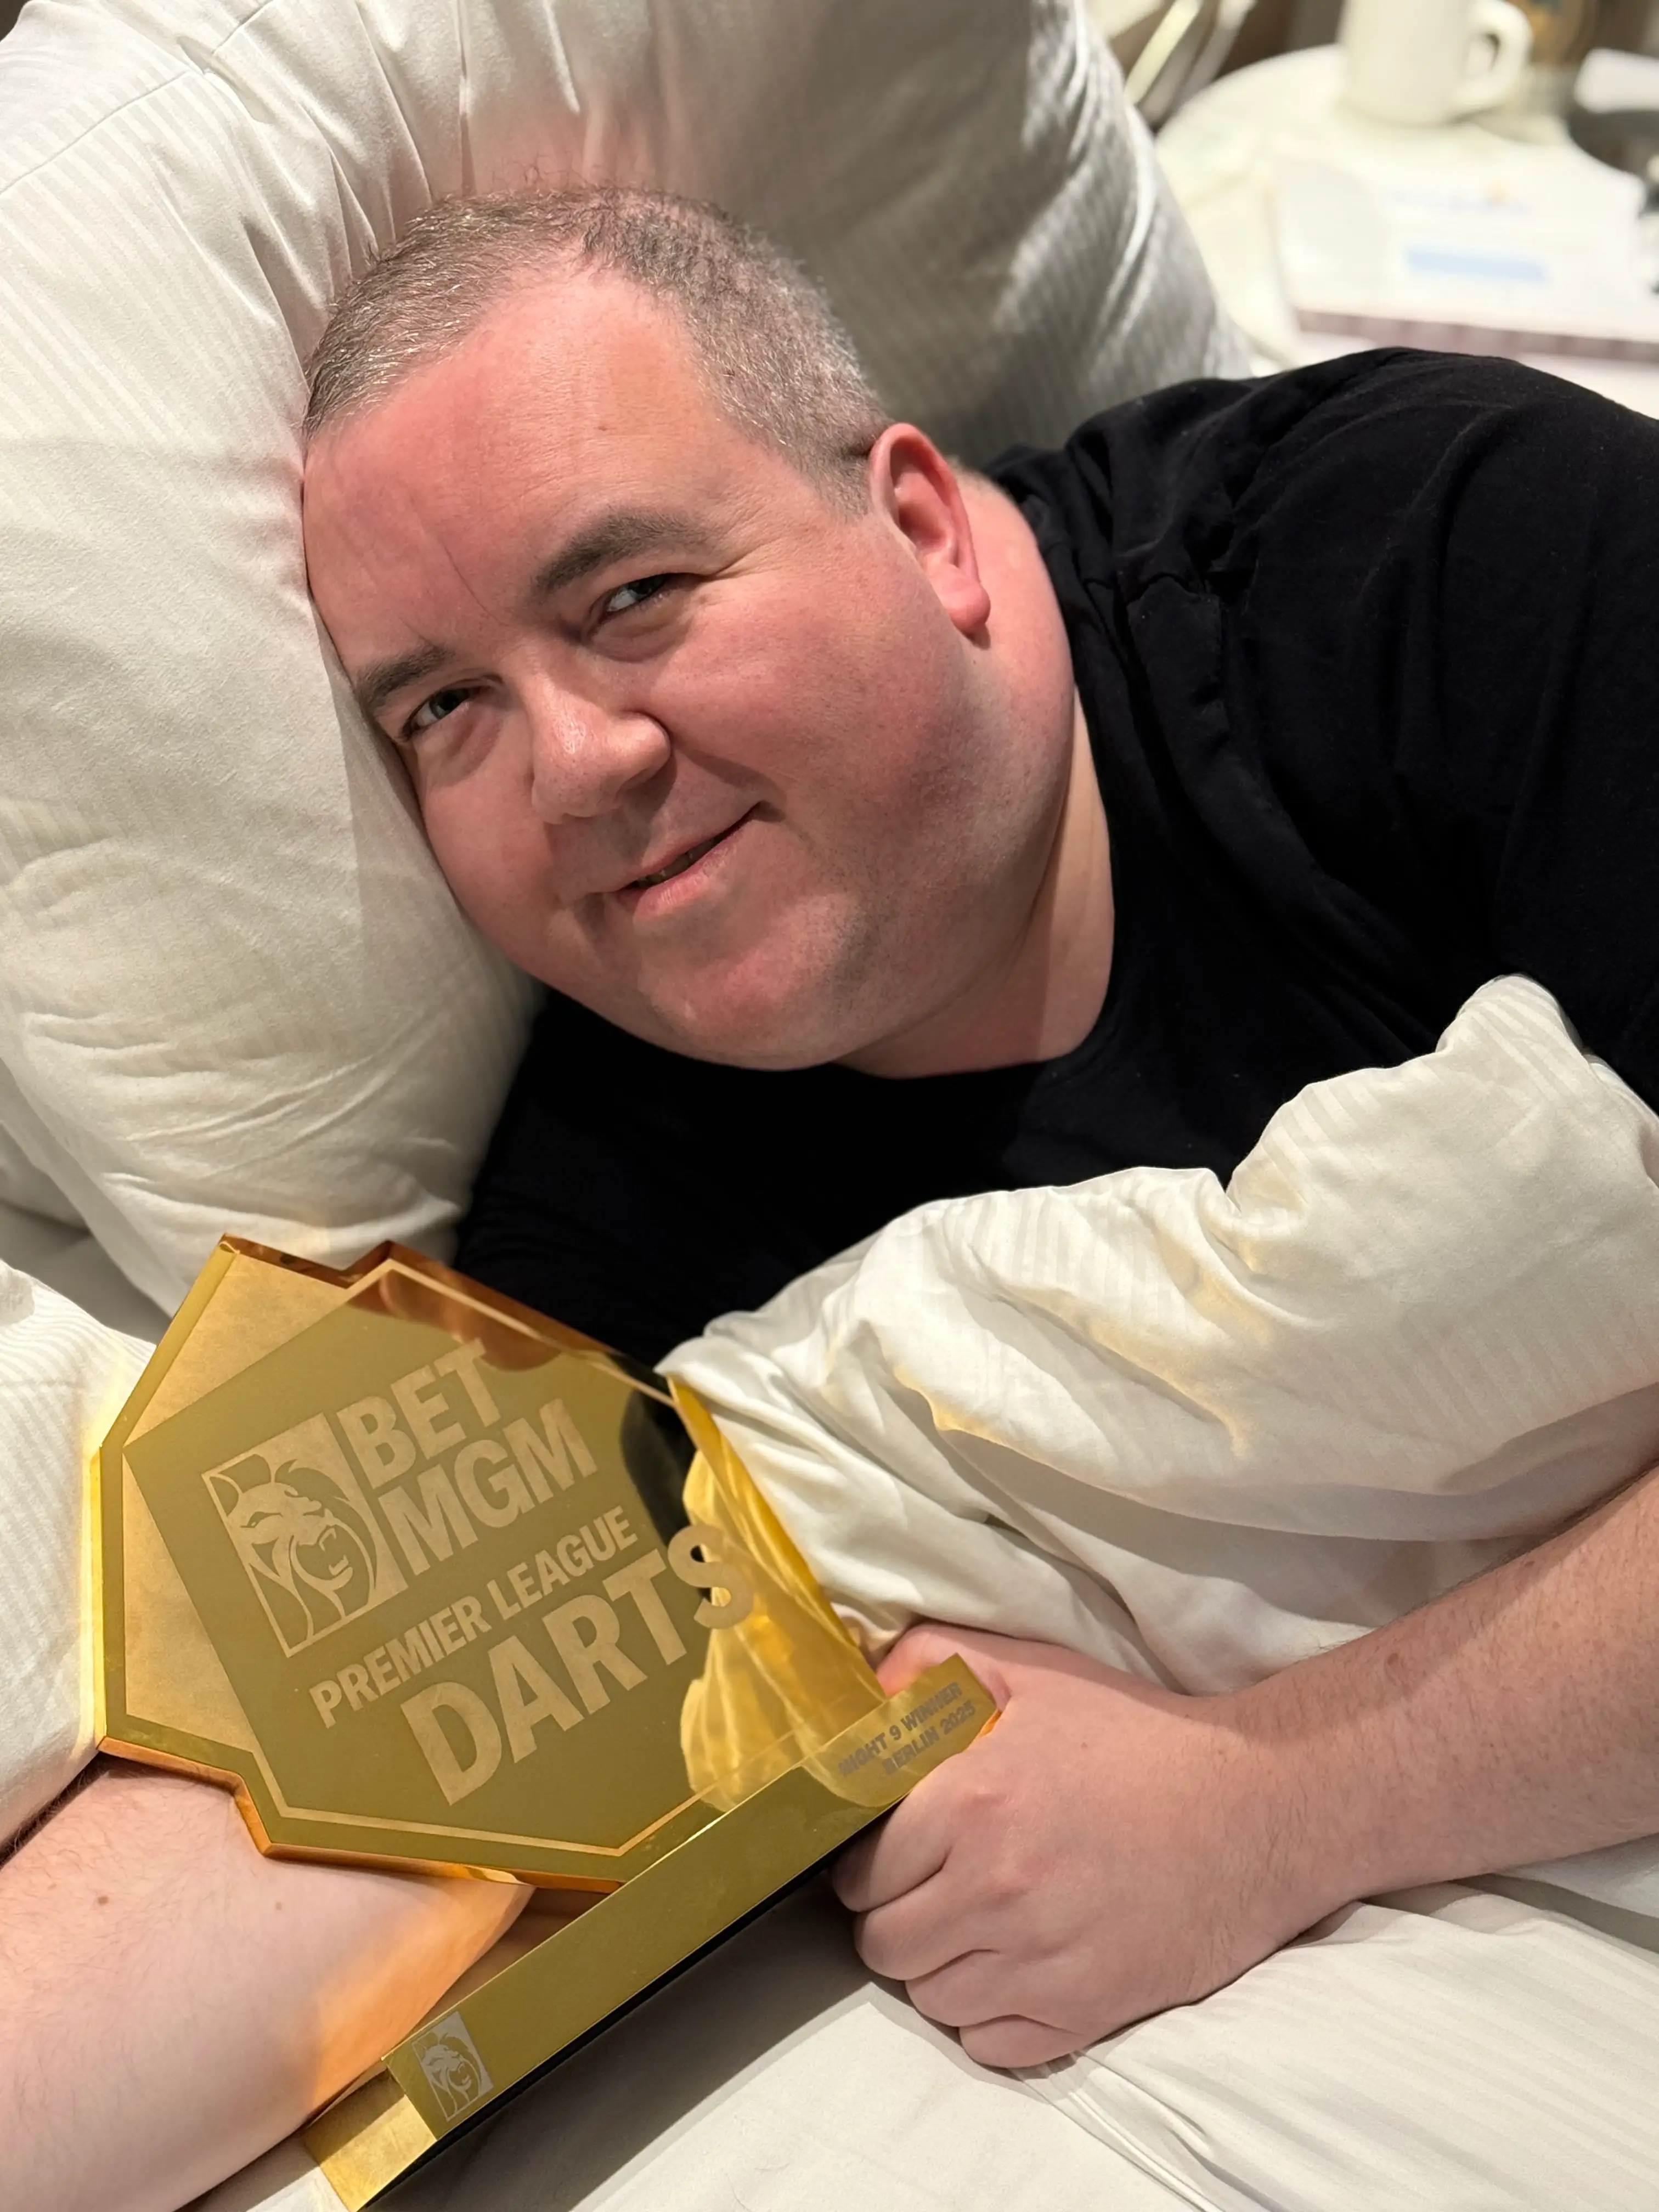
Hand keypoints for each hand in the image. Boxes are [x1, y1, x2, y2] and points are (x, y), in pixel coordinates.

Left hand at [832, 1624, 1326, 2067]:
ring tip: (974, 1928)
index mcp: (971, 1803)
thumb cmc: (1136, 1737)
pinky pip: (988, 2044)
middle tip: (930, 1892)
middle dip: (895, 1918)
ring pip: (930, 1999)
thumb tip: (864, 1693)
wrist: (1254, 1806)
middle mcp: (995, 1889)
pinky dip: (989, 2015)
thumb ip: (933, 1665)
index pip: (860, 1873)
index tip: (891, 1856)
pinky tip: (1014, 1968)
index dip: (867, 1865)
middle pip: (884, 1944)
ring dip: (939, 1968)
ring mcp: (1039, 1961)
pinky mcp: (1083, 2012)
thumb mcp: (1033, 1672)